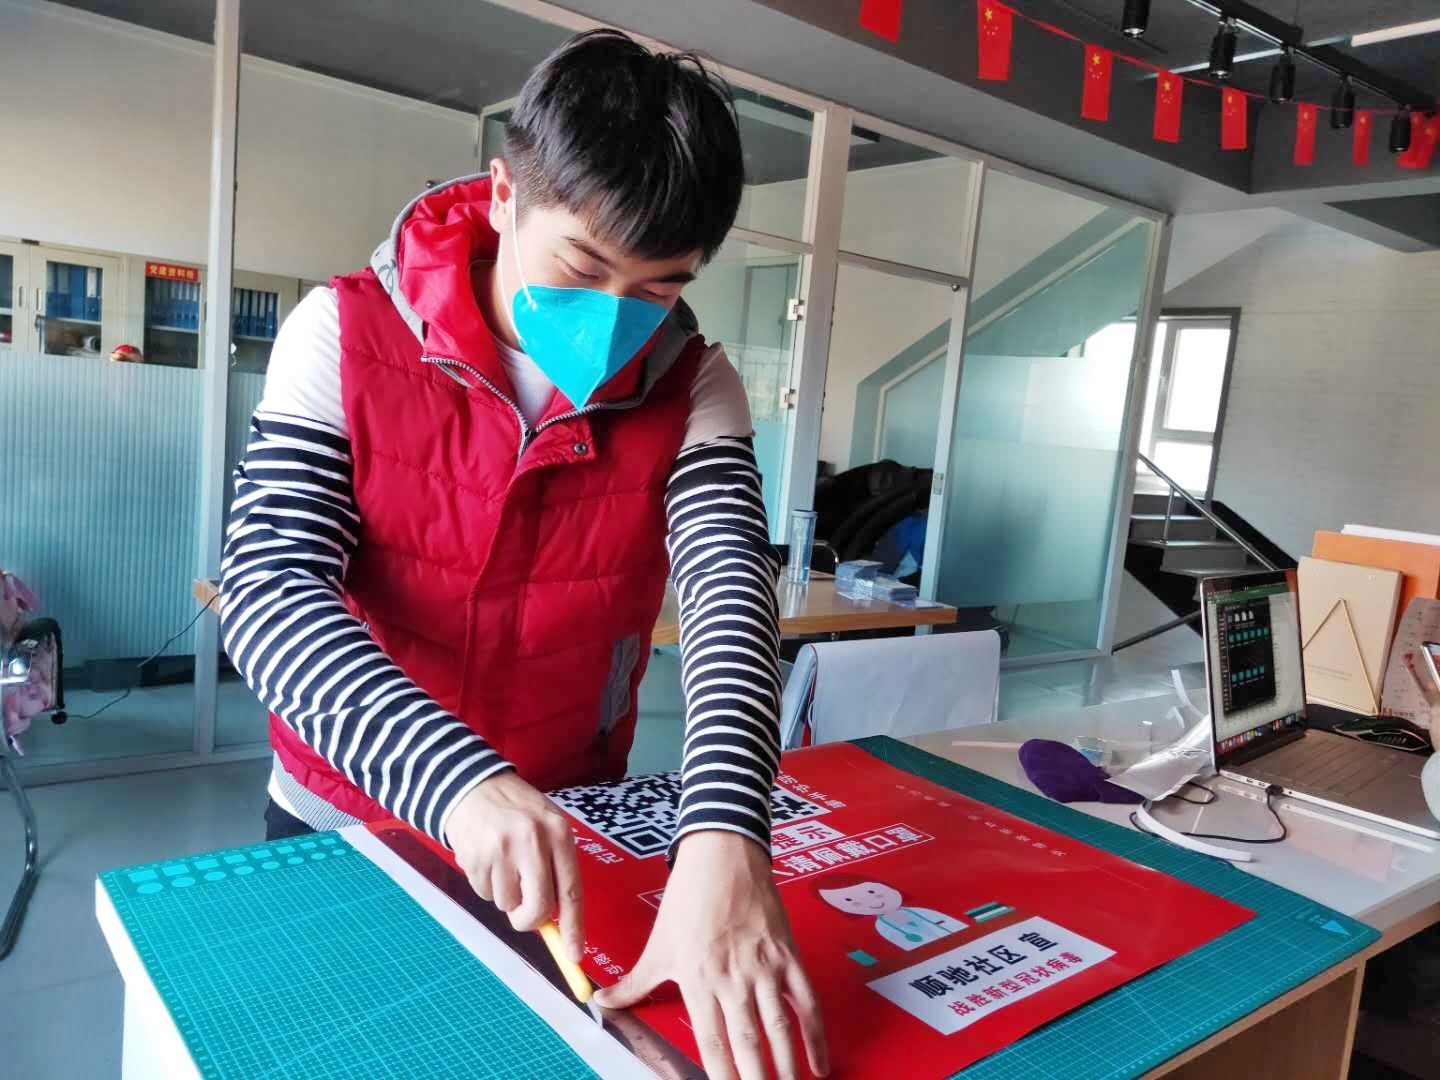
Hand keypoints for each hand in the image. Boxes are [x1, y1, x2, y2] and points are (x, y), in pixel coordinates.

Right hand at [446, 771, 583, 961]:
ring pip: (508, 904)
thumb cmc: (517, 811)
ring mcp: (503, 851)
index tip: (574, 953)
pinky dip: (487, 885)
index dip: (574, 927)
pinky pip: (485, 894)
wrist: (472, 785)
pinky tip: (487, 859)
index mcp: (559, 833)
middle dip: (530, 920)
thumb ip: (556, 868)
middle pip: (538, 908)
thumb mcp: (547, 827)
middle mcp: (533, 842)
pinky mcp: (476, 859)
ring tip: (502, 862)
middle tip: (523, 912)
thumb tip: (558, 921)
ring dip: (505, 895)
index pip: (571, 890)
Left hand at [593, 831, 828, 1079]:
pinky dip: (816, 1035)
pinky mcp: (788, 954)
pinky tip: (820, 1063)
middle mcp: (733, 978)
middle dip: (758, 1079)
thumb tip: (601, 1002)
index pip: (711, 1042)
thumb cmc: (688, 896)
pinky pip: (806, 1002)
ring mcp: (764, 966)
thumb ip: (633, 982)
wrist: (722, 853)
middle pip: (749, 1043)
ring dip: (788, 1066)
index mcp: (698, 979)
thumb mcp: (658, 944)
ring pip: (780, 1028)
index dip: (721, 1076)